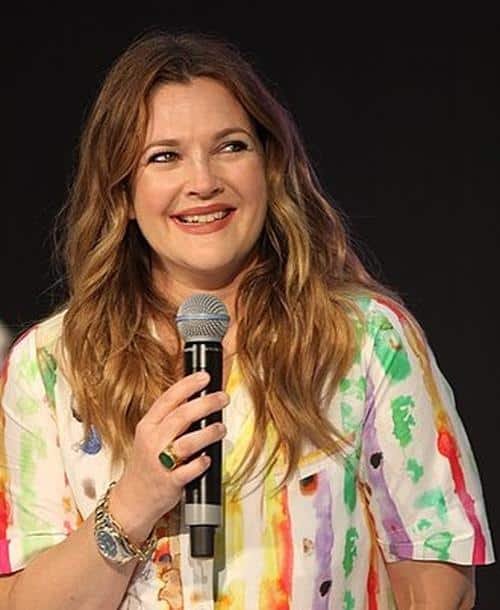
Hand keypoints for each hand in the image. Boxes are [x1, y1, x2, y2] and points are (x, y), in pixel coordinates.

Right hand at [108, 371, 227, 543]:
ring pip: (187, 442)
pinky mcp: (169, 483)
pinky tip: (208, 458)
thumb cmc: (146, 464)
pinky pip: (187, 471)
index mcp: (148, 426)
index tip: (205, 377)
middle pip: (181, 416)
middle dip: (205, 403)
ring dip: (208, 433)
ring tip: (221, 428)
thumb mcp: (150, 436)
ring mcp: (159, 462)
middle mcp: (152, 441)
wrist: (131, 500)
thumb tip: (199, 399)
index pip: (168, 398)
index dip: (188, 385)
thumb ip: (170, 419)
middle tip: (222, 398)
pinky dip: (200, 463)